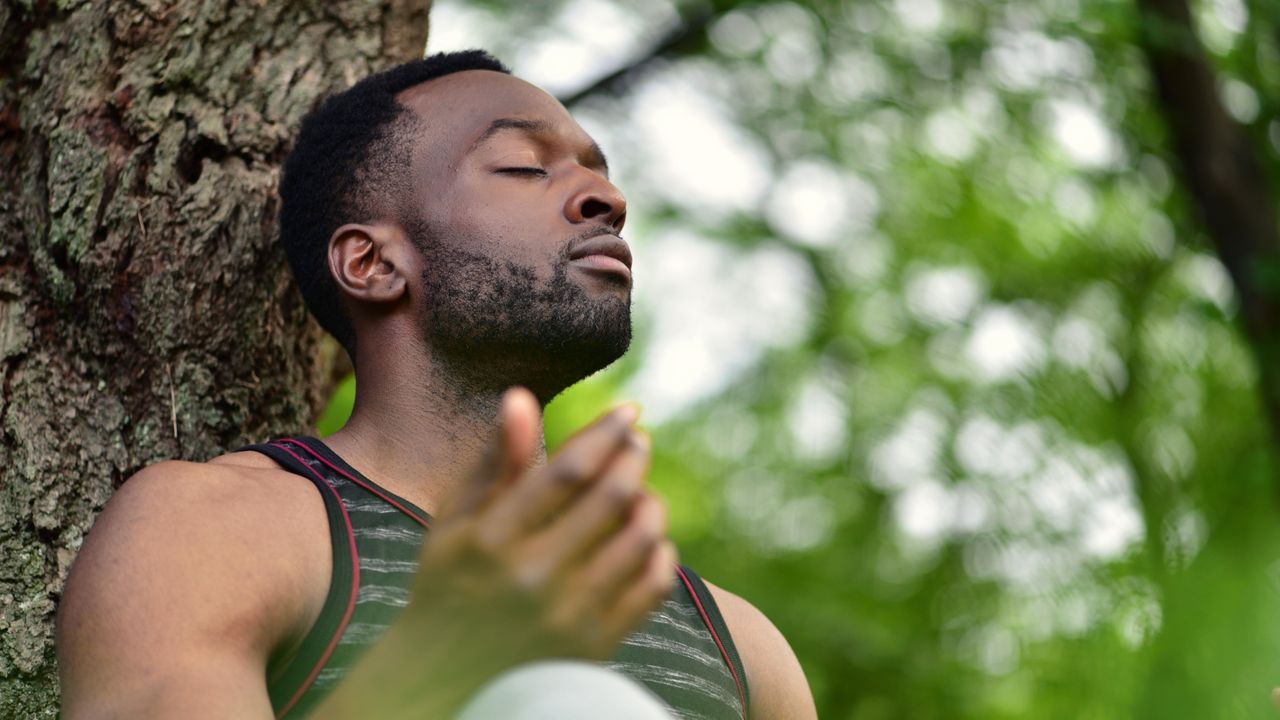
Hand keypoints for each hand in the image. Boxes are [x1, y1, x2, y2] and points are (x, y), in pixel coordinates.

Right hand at [307, 390, 674, 719]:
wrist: (442, 679)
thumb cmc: (449, 582)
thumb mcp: (455, 522)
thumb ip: (493, 461)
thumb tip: (521, 396)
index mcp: (491, 540)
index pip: (567, 470)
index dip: (605, 432)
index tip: (629, 411)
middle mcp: (531, 578)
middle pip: (611, 496)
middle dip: (634, 457)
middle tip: (638, 442)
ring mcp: (568, 615)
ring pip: (641, 538)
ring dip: (650, 501)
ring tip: (640, 490)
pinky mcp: (595, 646)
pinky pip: (654, 585)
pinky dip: (660, 552)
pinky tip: (647, 538)